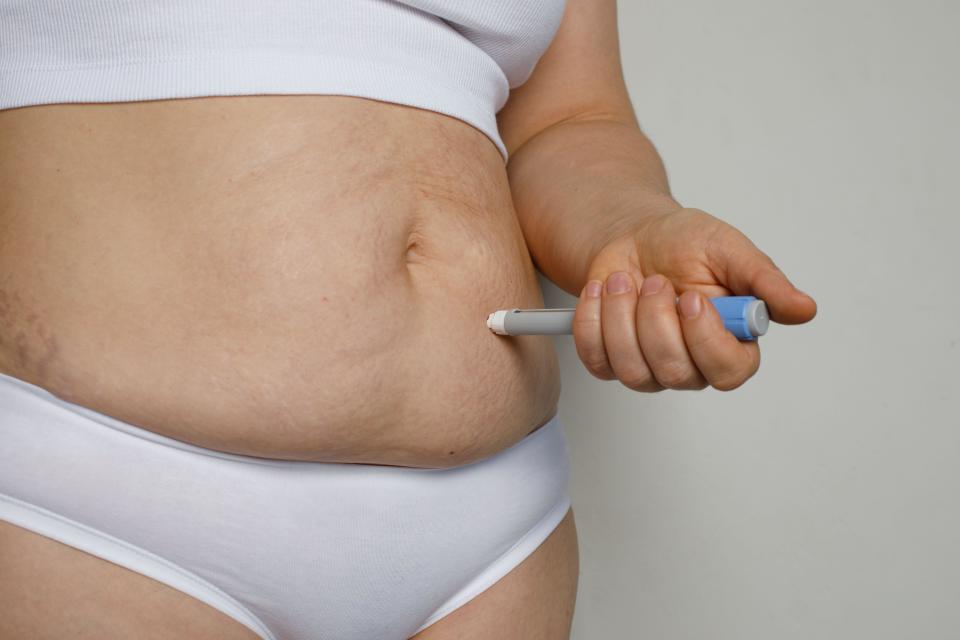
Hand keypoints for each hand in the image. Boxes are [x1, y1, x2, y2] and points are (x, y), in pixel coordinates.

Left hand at [573, 207, 816, 390]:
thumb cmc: (686, 243)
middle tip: (655, 280)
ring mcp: (649, 368)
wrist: (636, 235)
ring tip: (624, 279)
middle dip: (656, 321)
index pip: (729, 371)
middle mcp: (693, 364)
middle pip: (675, 372)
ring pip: (632, 370)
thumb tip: (804, 309)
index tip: (691, 298)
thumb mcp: (729, 249)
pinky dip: (590, 321)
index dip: (706, 339)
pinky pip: (596, 360)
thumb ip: (764, 281)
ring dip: (620, 317)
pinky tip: (600, 290)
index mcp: (732, 342)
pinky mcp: (610, 362)